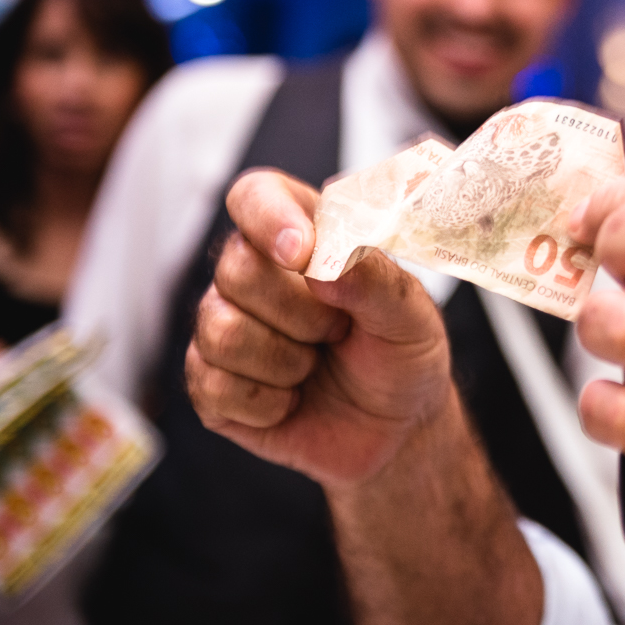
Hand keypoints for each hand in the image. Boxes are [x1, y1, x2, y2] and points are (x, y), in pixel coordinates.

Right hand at [186, 169, 454, 488]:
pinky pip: (213, 386)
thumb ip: (375, 279)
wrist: (397, 429)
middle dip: (301, 314)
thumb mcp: (412, 316)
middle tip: (339, 332)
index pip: (256, 196)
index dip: (268, 218)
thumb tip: (321, 262)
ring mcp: (226, 326)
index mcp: (304, 236)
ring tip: (316, 366)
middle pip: (235, 269)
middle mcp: (255, 273)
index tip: (300, 255)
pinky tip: (292, 401)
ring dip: (286, 362)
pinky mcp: (212, 383)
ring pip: (221, 330)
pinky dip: (267, 404)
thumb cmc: (402, 356)